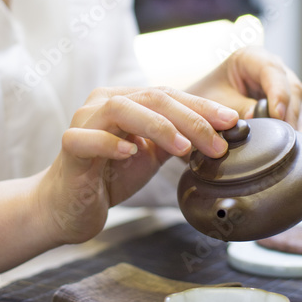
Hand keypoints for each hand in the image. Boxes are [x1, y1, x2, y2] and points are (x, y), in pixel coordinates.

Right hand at [38, 86, 238, 245]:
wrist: (68, 207)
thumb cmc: (108, 176)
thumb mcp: (151, 155)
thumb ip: (177, 139)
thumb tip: (219, 133)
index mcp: (123, 99)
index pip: (168, 95)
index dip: (202, 107)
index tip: (232, 122)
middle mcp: (101, 103)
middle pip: (151, 97)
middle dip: (190, 118)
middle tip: (217, 141)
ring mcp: (83, 123)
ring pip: (121, 109)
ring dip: (158, 126)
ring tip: (184, 148)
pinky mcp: (69, 148)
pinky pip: (87, 139)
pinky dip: (111, 143)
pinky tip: (131, 153)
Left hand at [187, 46, 301, 152]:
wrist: (192, 114)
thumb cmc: (200, 101)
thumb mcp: (214, 102)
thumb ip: (237, 110)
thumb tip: (263, 123)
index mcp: (251, 58)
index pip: (272, 71)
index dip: (278, 93)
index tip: (277, 116)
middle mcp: (271, 70)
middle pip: (292, 89)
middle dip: (292, 115)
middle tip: (290, 139)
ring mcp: (282, 90)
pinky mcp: (287, 109)